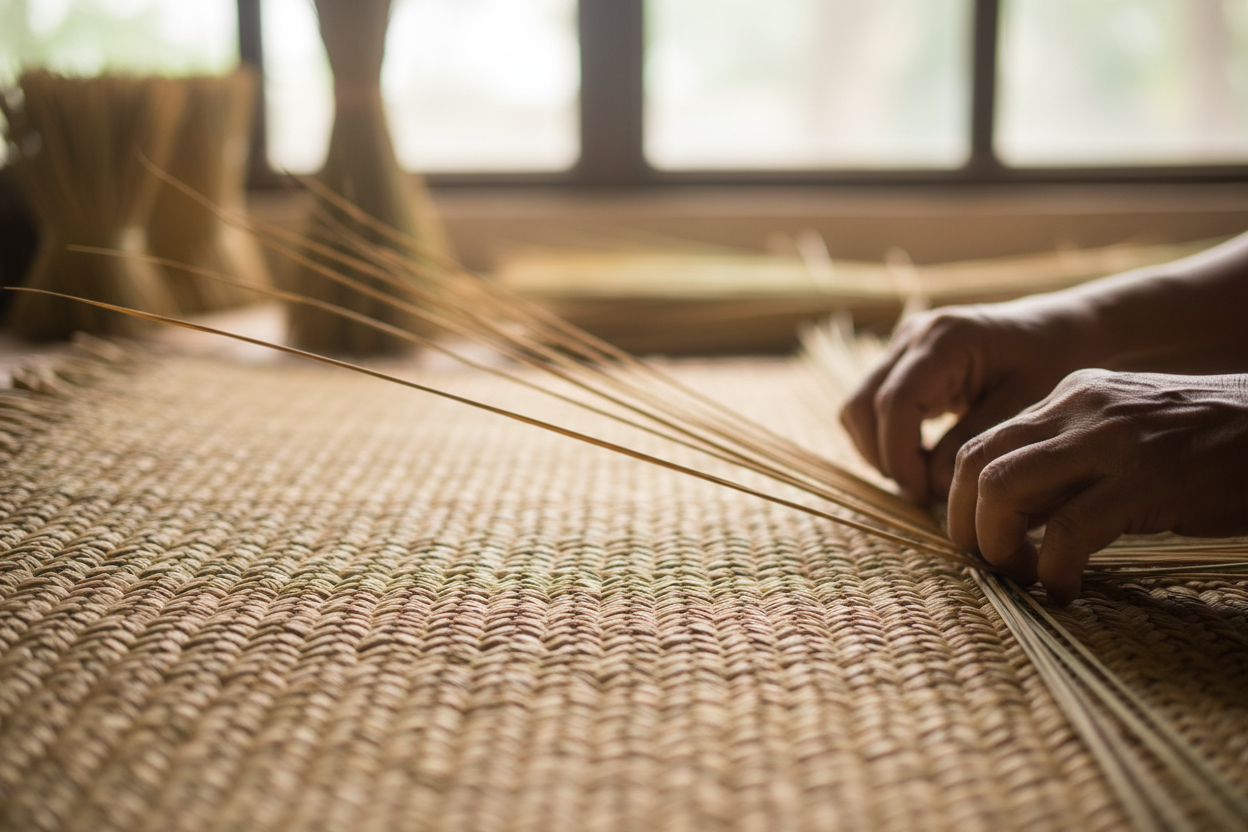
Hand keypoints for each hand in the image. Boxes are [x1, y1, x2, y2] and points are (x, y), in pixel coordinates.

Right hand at [840, 298, 1100, 504]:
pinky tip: (920, 457)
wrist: (1057, 328)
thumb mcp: (1024, 404)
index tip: (922, 494)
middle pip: (862, 405)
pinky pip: (870, 405)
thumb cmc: (1052, 361)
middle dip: (883, 457)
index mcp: (945, 340)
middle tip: (920, 493)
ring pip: (857, 407)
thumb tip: (932, 487)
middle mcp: (913, 337)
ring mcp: (901, 346)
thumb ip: (974, 442)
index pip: (895, 402)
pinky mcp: (900, 361)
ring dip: (878, 449)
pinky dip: (883, 438)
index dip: (900, 456)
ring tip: (920, 477)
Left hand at [948, 369, 1247, 603]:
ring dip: (996, 544)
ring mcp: (1111, 439)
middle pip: (973, 461)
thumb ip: (1070, 467)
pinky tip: (1068, 591)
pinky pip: (1067, 532)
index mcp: (1073, 396)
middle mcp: (1079, 406)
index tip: (985, 542)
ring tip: (1025, 577)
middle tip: (992, 566)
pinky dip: (1054, 571)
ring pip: (1001, 488)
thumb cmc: (1215, 449)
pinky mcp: (1146, 479)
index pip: (982, 443)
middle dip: (965, 524)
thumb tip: (1016, 522)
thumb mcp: (1128, 440)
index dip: (965, 502)